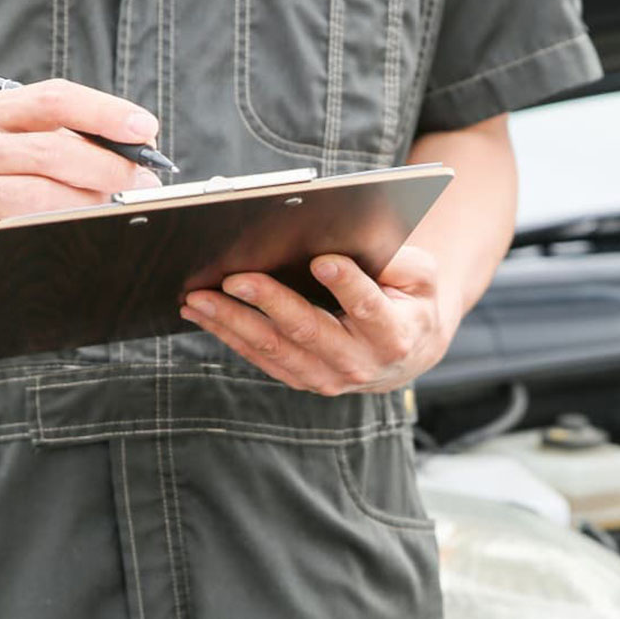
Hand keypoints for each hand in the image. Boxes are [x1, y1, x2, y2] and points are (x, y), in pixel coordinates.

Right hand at [0, 79, 161, 292]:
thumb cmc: (9, 181)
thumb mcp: (32, 145)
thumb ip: (82, 139)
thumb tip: (144, 148)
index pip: (52, 99)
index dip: (104, 112)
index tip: (146, 129)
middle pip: (51, 152)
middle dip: (109, 168)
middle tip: (145, 184)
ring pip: (40, 199)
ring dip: (92, 207)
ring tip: (120, 213)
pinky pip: (23, 239)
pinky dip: (64, 239)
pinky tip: (86, 240)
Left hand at [180, 245, 458, 394]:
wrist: (407, 350)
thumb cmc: (410, 300)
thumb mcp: (421, 276)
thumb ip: (401, 261)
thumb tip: (356, 239)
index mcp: (393, 334)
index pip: (369, 308)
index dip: (347, 285)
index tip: (322, 260)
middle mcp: (359, 362)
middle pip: (309, 331)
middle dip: (269, 302)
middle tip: (234, 278)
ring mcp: (327, 377)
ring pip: (275, 350)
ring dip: (233, 322)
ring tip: (198, 298)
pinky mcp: (302, 379)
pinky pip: (261, 359)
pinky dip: (229, 336)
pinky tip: (203, 314)